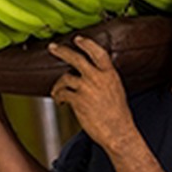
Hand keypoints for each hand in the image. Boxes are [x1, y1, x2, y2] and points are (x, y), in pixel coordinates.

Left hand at [48, 35, 133, 149]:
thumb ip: (104, 80)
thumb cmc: (119, 116)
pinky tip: (60, 101)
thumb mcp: (116, 90)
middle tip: (53, 47)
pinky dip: (59, 97)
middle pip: (76, 59)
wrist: (118, 132)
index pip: (98, 52)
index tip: (78, 39)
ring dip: (58, 84)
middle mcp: (97, 78)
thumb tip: (92, 77)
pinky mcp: (77, 101)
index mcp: (110, 74)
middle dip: (62, 51)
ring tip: (56, 91)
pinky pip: (62, 93)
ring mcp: (86, 88)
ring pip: (65, 78)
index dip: (87, 44)